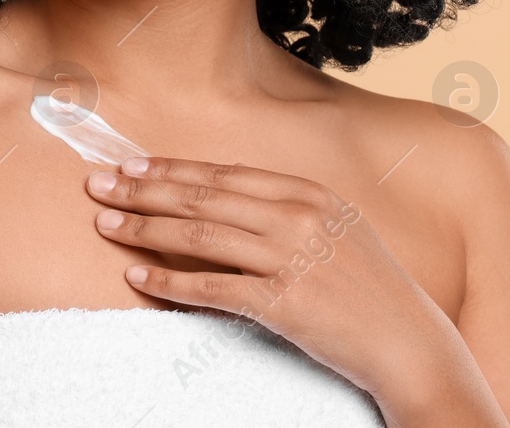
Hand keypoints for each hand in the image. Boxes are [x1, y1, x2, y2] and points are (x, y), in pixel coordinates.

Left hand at [84, 156, 496, 420]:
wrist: (411, 345)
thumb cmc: (367, 288)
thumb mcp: (334, 228)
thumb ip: (282, 208)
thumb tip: (216, 196)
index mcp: (308, 193)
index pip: (222, 174)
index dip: (171, 168)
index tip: (131, 164)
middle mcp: (298, 217)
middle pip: (202, 198)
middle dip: (143, 190)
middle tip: (98, 184)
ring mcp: (292, 260)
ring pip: (199, 237)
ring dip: (145, 230)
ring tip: (106, 226)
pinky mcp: (285, 304)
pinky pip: (212, 289)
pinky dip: (169, 281)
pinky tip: (137, 277)